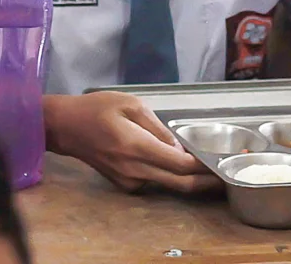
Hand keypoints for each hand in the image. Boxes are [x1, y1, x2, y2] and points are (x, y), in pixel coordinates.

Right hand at [45, 92, 220, 193]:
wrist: (66, 128)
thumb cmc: (98, 108)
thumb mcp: (131, 105)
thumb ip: (158, 128)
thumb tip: (179, 148)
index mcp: (137, 146)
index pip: (180, 164)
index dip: (203, 166)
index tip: (220, 163)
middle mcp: (135, 170)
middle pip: (180, 183)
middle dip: (204, 182)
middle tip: (224, 178)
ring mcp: (129, 181)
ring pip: (168, 184)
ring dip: (187, 178)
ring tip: (204, 166)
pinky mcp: (125, 185)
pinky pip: (154, 181)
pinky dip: (168, 174)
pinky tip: (171, 161)